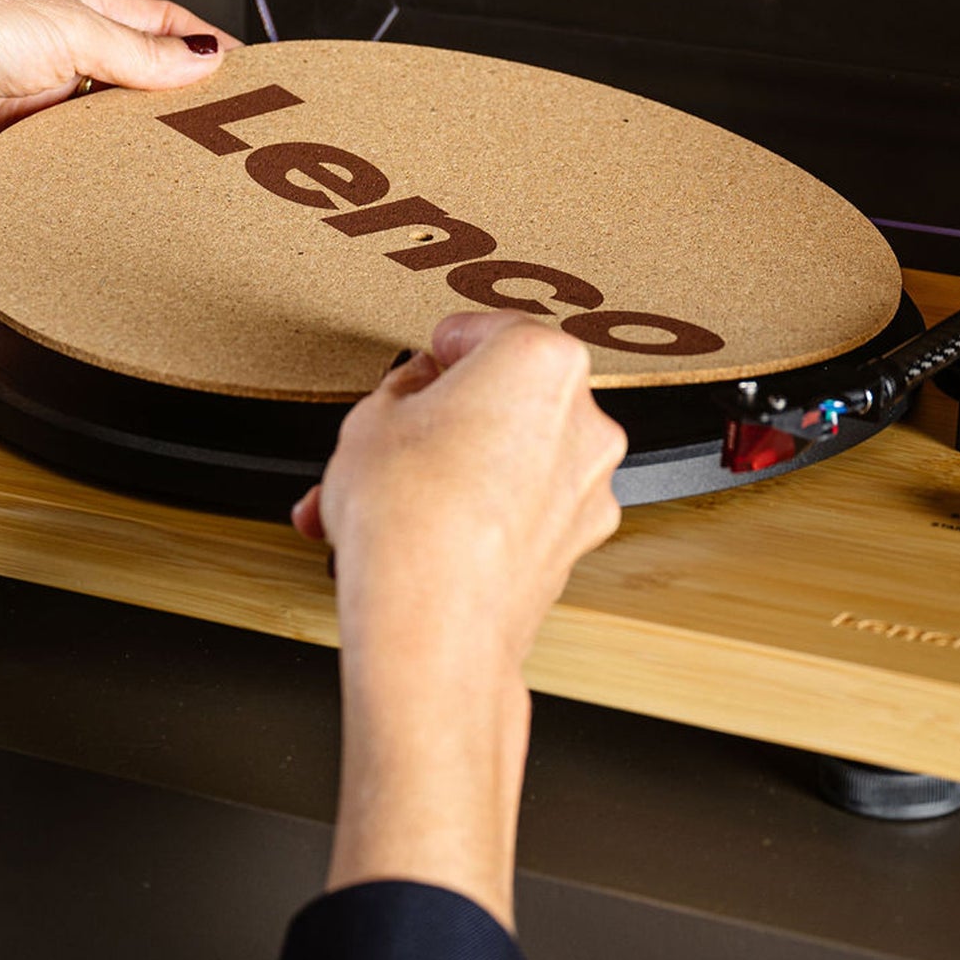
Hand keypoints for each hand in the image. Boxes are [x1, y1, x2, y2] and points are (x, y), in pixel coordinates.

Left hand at [0, 0, 239, 184]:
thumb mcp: (68, 25)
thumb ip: (139, 50)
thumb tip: (201, 56)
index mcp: (72, 7)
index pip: (157, 24)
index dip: (201, 45)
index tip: (244, 74)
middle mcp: (55, 58)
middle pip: (135, 86)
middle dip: (174, 107)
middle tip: (221, 133)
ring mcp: (33, 109)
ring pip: (105, 135)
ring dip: (133, 149)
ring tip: (178, 167)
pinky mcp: (10, 158)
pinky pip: (67, 174)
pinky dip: (92, 183)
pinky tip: (119, 190)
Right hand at [295, 313, 626, 927]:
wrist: (431, 628)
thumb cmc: (409, 519)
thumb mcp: (371, 417)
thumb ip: (405, 389)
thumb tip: (417, 397)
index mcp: (543, 359)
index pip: (484, 330)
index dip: (436, 353)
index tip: (417, 370)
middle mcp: (585, 418)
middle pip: (504, 398)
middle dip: (443, 419)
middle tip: (393, 437)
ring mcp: (588, 484)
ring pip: (509, 458)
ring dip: (448, 472)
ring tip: (379, 500)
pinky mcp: (577, 541)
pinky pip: (520, 507)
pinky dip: (475, 513)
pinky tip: (414, 532)